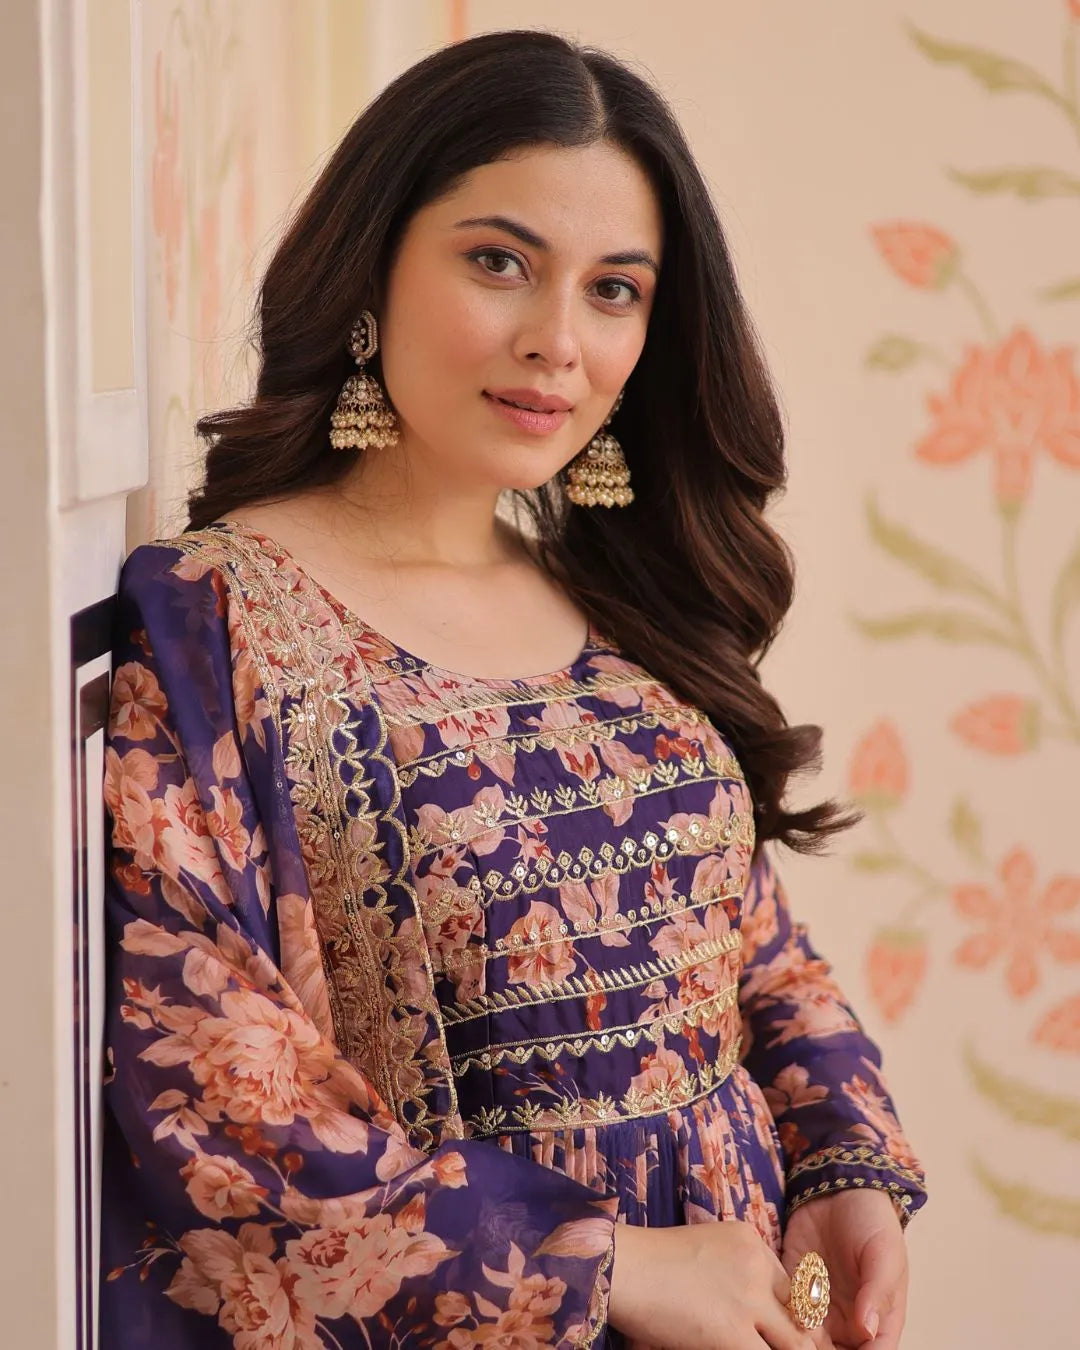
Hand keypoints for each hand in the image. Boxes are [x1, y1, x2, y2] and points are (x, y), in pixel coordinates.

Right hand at [609, 1219, 818, 1349]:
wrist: (623, 1266)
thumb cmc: (652, 1261)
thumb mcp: (706, 1248)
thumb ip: (737, 1271)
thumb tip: (755, 1314)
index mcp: (751, 1241)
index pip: (795, 1286)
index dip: (798, 1318)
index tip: (796, 1335)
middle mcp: (758, 1265)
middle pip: (803, 1314)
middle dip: (806, 1341)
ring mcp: (749, 1299)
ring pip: (796, 1344)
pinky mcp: (732, 1333)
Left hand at [780, 1191, 907, 1349]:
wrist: (840, 1186)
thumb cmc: (872, 1220)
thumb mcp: (883, 1254)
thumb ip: (876, 1292)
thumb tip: (867, 1329)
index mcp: (878, 1317)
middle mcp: (848, 1318)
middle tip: (799, 1347)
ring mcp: (820, 1303)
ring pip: (806, 1339)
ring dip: (795, 1341)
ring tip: (782, 1332)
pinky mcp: (794, 1283)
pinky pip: (784, 1309)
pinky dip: (777, 1316)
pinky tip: (769, 1314)